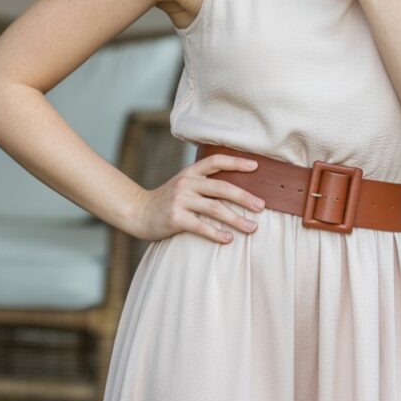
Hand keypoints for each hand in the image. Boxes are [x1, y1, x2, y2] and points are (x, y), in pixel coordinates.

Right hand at [129, 153, 265, 244]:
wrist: (138, 212)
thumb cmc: (168, 200)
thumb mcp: (184, 184)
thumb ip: (204, 183)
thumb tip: (237, 189)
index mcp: (190, 172)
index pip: (216, 161)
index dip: (236, 162)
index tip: (256, 166)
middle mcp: (186, 183)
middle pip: (221, 187)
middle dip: (244, 197)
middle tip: (261, 206)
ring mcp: (180, 200)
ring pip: (215, 208)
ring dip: (236, 219)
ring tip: (252, 228)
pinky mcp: (175, 218)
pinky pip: (201, 226)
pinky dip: (217, 234)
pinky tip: (229, 239)